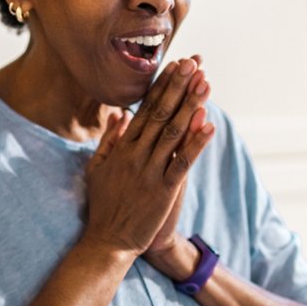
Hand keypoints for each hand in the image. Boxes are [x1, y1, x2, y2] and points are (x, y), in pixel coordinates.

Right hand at [81, 57, 214, 255]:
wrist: (107, 242)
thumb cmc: (104, 206)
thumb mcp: (97, 168)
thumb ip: (109, 140)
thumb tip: (119, 114)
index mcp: (123, 148)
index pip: (145, 109)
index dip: (162, 86)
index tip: (174, 65)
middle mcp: (136, 155)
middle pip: (161, 114)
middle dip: (178, 87)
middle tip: (193, 63)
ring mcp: (150, 172)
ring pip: (174, 133)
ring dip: (191, 106)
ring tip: (205, 83)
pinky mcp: (163, 190)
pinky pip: (182, 162)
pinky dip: (196, 143)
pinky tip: (209, 124)